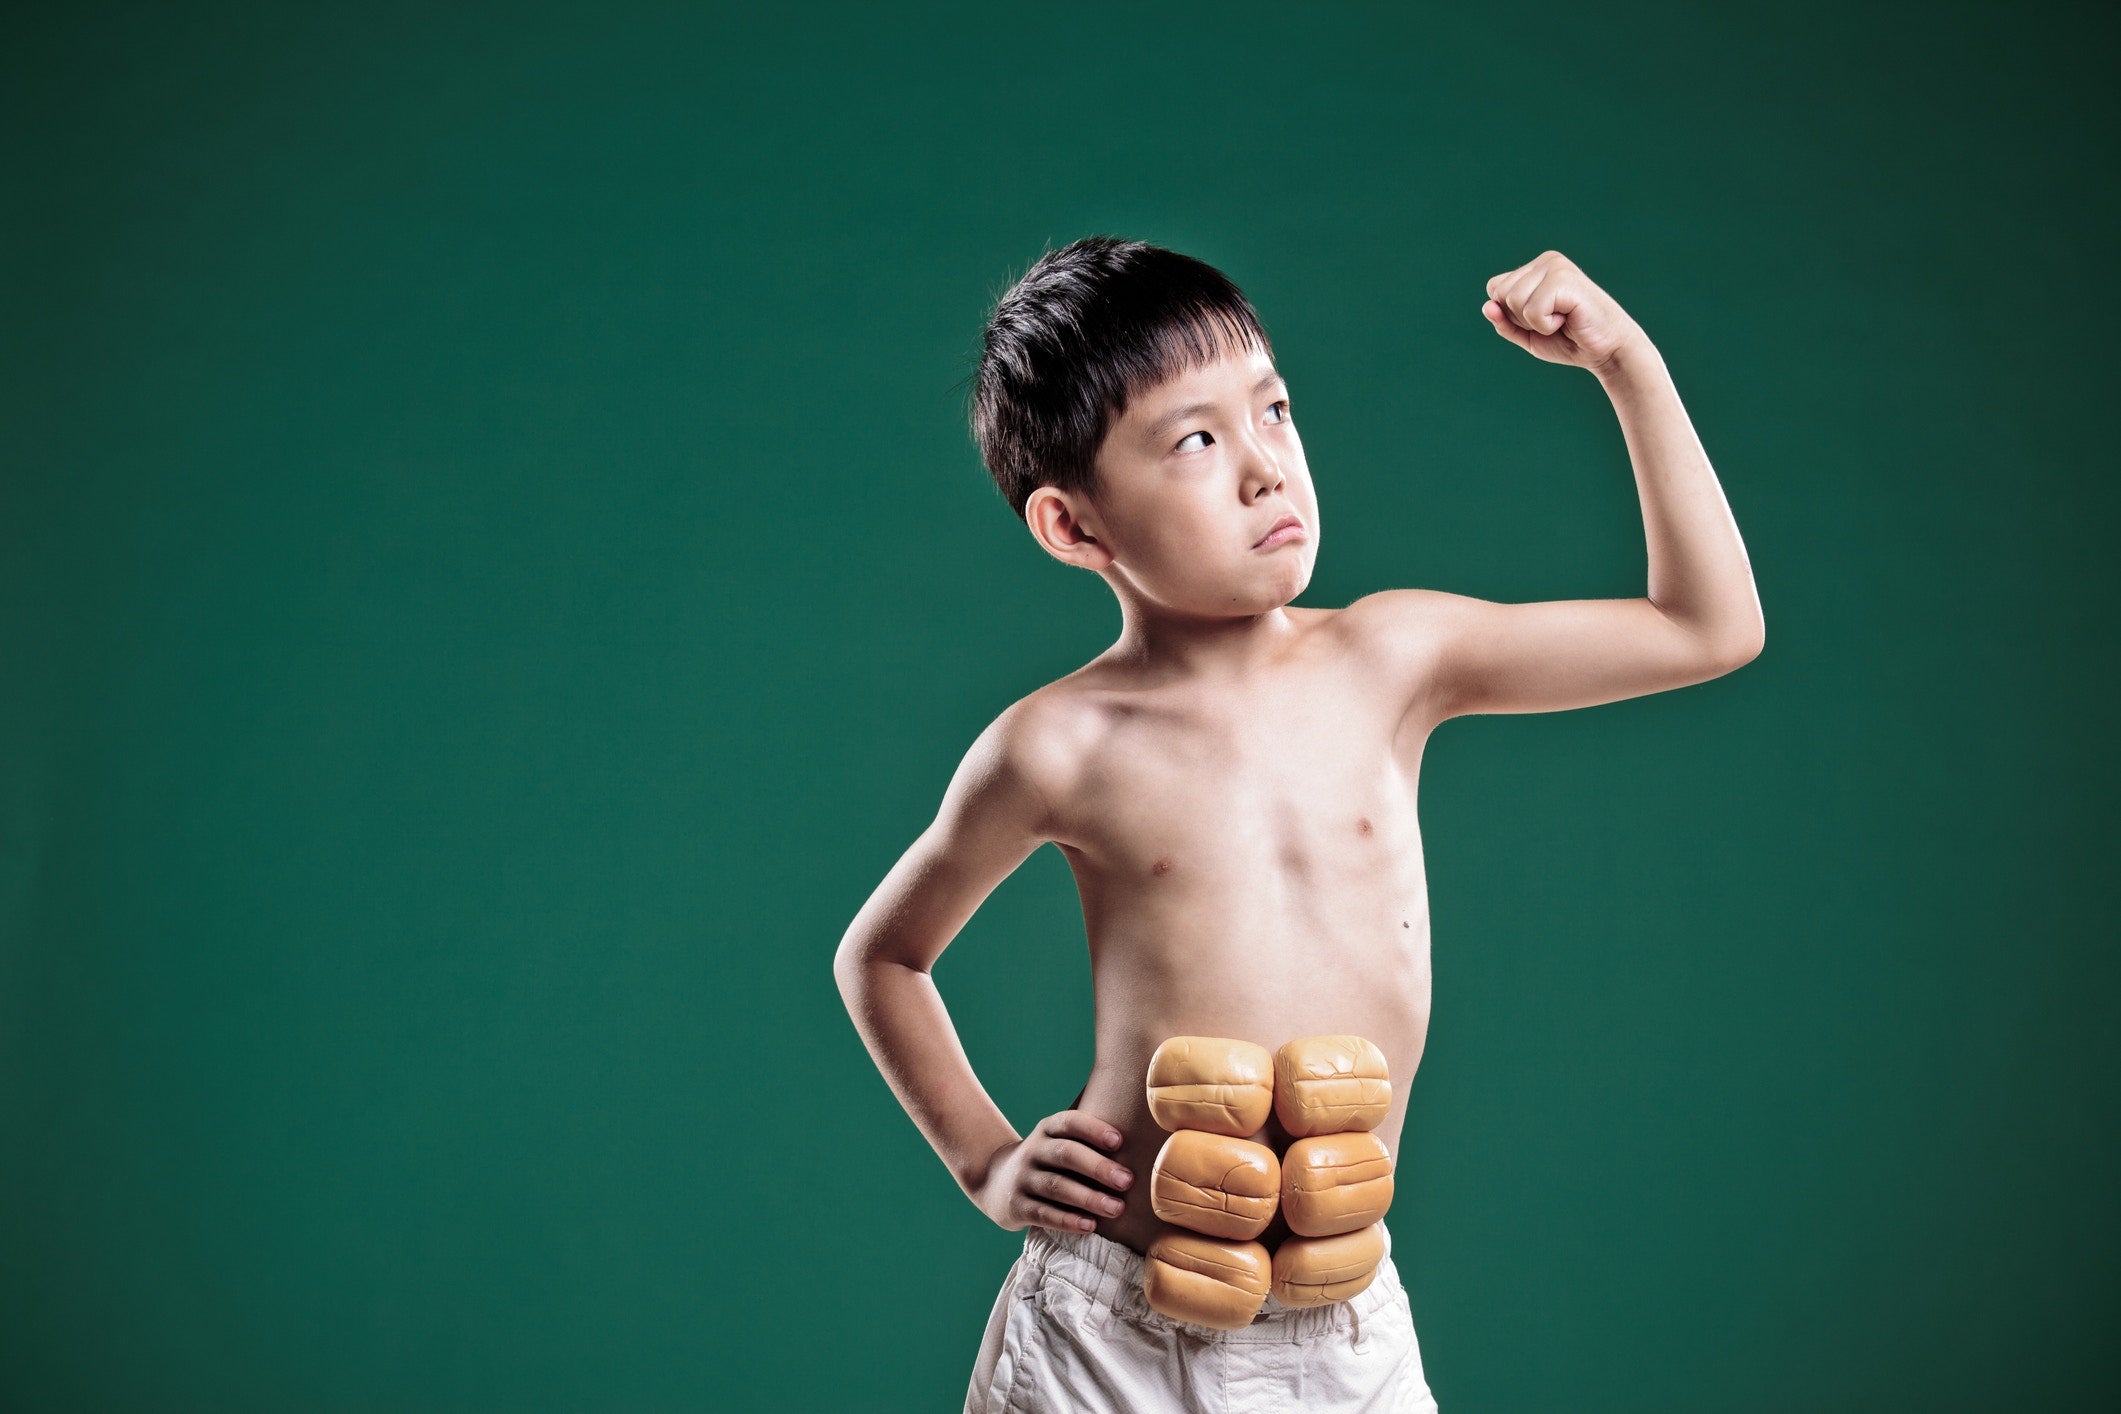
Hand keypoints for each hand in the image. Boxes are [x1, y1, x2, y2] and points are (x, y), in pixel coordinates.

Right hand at [972, 1109, 1133, 1234]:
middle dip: (1098, 1167)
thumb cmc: (1046, 1162)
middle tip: (1128, 1181)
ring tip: (1117, 1208)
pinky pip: (1044, 1213)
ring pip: (1057, 1186)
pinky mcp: (1017, 1206)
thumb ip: (1088, 1140)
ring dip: (1089, 1198)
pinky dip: (1068, 1220)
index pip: (1069, 1122)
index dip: (1093, 1129)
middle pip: (1066, 1154)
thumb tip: (1142, 1140)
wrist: (994, 1181)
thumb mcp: (1057, 1142)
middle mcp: (1033, 1151)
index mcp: (1047, 1130)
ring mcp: (1022, 1179)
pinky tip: (1090, 1226)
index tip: (1119, 1141)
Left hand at [1482, 251, 1646, 375]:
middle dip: (1521, 319)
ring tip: (1562, 318)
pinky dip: (1546, 325)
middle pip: (1501, 294)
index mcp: (1535, 268)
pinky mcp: (1564, 279)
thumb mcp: (1527, 335)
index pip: (1495, 289)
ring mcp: (1556, 266)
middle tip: (1554, 321)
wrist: (1606, 350)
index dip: (1510, 314)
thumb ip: (1504, 322)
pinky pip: (1532, 311)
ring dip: (1535, 322)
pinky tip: (1568, 319)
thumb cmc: (1569, 340)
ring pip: (1513, 301)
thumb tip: (1487, 306)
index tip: (1541, 319)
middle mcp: (1546, 260)